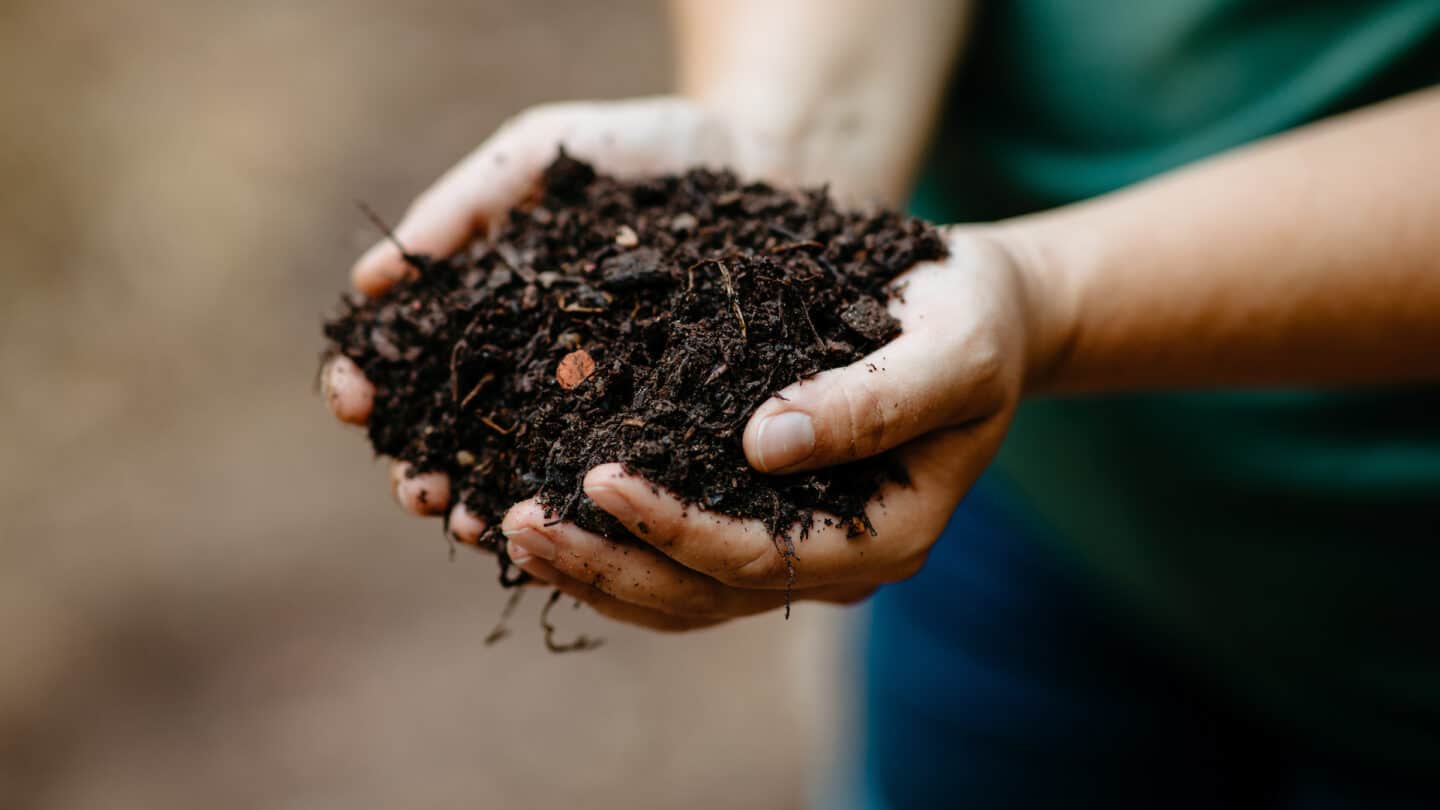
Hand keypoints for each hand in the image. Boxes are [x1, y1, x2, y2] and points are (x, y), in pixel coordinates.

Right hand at [323, 96, 752, 529]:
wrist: (759, 157)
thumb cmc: (639, 151)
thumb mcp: (540, 158)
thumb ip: (461, 208)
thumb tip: (366, 286)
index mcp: (488, 312)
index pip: (411, 362)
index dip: (372, 385)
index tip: (354, 400)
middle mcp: (531, 369)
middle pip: (456, 436)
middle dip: (422, 470)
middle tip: (416, 491)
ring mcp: (594, 401)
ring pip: (525, 471)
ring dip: (488, 506)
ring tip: (471, 526)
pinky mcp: (662, 422)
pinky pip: (614, 472)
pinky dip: (579, 506)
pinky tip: (559, 525)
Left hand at [500, 230, 1036, 630]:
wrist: (978, 312)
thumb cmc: (972, 317)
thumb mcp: (952, 345)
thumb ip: (877, 400)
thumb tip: (766, 443)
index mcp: (885, 535)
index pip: (762, 559)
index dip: (675, 528)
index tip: (597, 477)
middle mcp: (832, 559)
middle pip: (702, 594)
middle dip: (605, 564)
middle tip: (512, 518)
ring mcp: (794, 544)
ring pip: (677, 591)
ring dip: (589, 568)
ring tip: (501, 526)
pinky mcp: (759, 513)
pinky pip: (673, 552)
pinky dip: (604, 541)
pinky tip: (537, 503)